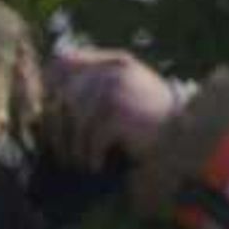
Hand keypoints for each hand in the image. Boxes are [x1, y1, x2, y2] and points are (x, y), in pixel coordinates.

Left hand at [45, 44, 180, 171]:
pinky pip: (89, 137)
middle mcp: (113, 70)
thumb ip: (90, 88)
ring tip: (77, 163)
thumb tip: (43, 104)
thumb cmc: (148, 123)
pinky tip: (95, 167)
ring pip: (72, 121)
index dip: (46, 88)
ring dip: (71, 148)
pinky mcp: (118, 112)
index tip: (43, 116)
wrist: (185, 139)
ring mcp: (116, 89)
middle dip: (55, 129)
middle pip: (61, 98)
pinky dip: (89, 156)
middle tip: (60, 152)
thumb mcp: (122, 96)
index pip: (62, 63)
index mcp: (113, 62)